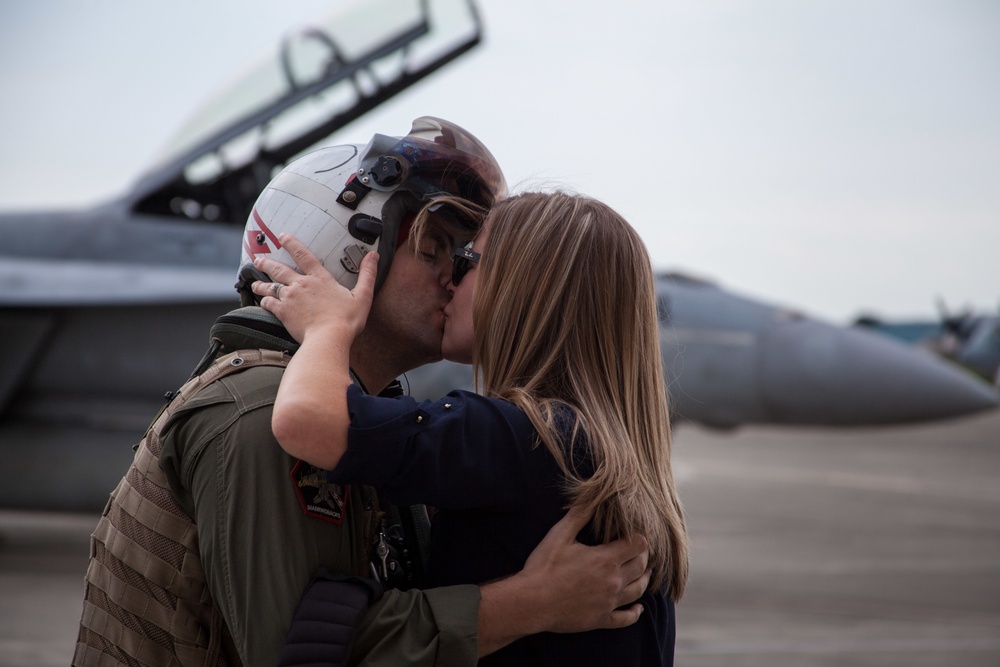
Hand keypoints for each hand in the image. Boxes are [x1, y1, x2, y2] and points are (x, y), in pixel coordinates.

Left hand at [251, 234, 378, 343]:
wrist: (329, 337)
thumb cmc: (346, 319)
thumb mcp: (363, 295)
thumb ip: (367, 274)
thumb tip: (373, 256)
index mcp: (320, 278)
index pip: (303, 254)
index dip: (292, 243)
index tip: (282, 236)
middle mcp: (301, 284)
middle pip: (279, 269)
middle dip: (267, 262)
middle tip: (258, 259)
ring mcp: (290, 298)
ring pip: (271, 286)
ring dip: (261, 283)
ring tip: (255, 283)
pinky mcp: (283, 312)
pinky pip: (269, 303)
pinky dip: (264, 301)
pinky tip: (262, 301)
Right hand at [521, 505, 649, 632]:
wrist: (532, 602)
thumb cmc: (544, 566)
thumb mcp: (560, 534)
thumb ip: (579, 514)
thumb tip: (591, 494)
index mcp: (606, 559)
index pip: (637, 544)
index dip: (638, 537)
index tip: (634, 534)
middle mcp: (613, 581)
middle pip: (641, 566)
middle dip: (643, 556)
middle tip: (639, 551)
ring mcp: (609, 602)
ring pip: (638, 590)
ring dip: (644, 580)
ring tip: (645, 574)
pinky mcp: (601, 619)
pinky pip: (625, 619)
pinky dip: (635, 613)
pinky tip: (638, 609)